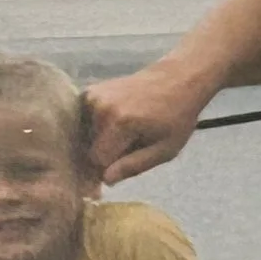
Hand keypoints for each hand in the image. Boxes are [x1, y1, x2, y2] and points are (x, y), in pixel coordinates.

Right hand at [87, 66, 206, 186]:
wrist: (177, 79)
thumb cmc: (176, 117)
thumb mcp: (165, 149)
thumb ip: (134, 166)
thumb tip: (105, 180)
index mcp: (121, 123)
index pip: (97, 161)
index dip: (107, 171)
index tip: (120, 169)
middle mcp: (101, 108)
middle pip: (89, 149)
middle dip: (104, 155)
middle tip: (128, 149)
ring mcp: (93, 97)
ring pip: (84, 136)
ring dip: (100, 142)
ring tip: (124, 135)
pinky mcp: (89, 92)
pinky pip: (83, 121)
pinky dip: (94, 128)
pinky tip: (114, 125)